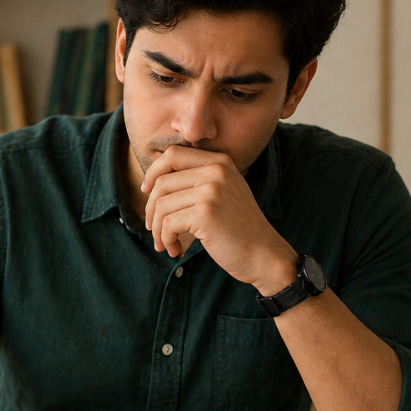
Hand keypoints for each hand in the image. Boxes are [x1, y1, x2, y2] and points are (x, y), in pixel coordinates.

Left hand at [141, 146, 296, 293]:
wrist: (264, 255)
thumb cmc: (238, 229)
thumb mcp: (223, 194)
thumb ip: (197, 181)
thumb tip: (153, 182)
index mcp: (220, 162)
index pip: (173, 155)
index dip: (153, 172)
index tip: (146, 192)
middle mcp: (216, 171)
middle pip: (162, 183)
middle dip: (151, 209)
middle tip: (153, 229)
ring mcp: (211, 190)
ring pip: (161, 206)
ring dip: (157, 230)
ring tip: (165, 244)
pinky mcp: (205, 213)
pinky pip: (168, 224)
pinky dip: (165, 240)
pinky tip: (175, 250)